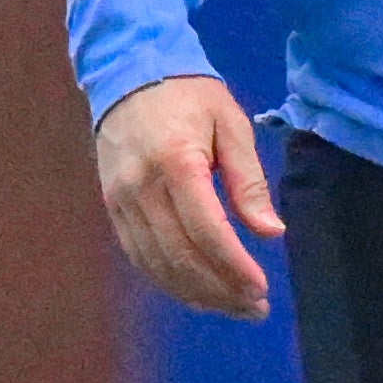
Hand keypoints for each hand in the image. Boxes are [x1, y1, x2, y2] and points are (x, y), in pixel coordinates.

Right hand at [94, 74, 282, 319]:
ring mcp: (120, 203)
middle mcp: (141, 189)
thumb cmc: (191, 95)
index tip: (261, 289)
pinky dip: (168, 280)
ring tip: (232, 306)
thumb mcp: (231, 124)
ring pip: (156, 265)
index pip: (206, 231)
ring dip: (195, 293)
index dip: (233, 266)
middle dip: (219, 290)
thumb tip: (270, 232)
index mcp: (176, 163)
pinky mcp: (111, 210)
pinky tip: (196, 291)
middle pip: (179, 257)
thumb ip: (248, 179)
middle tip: (254, 308)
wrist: (130, 74)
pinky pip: (138, 256)